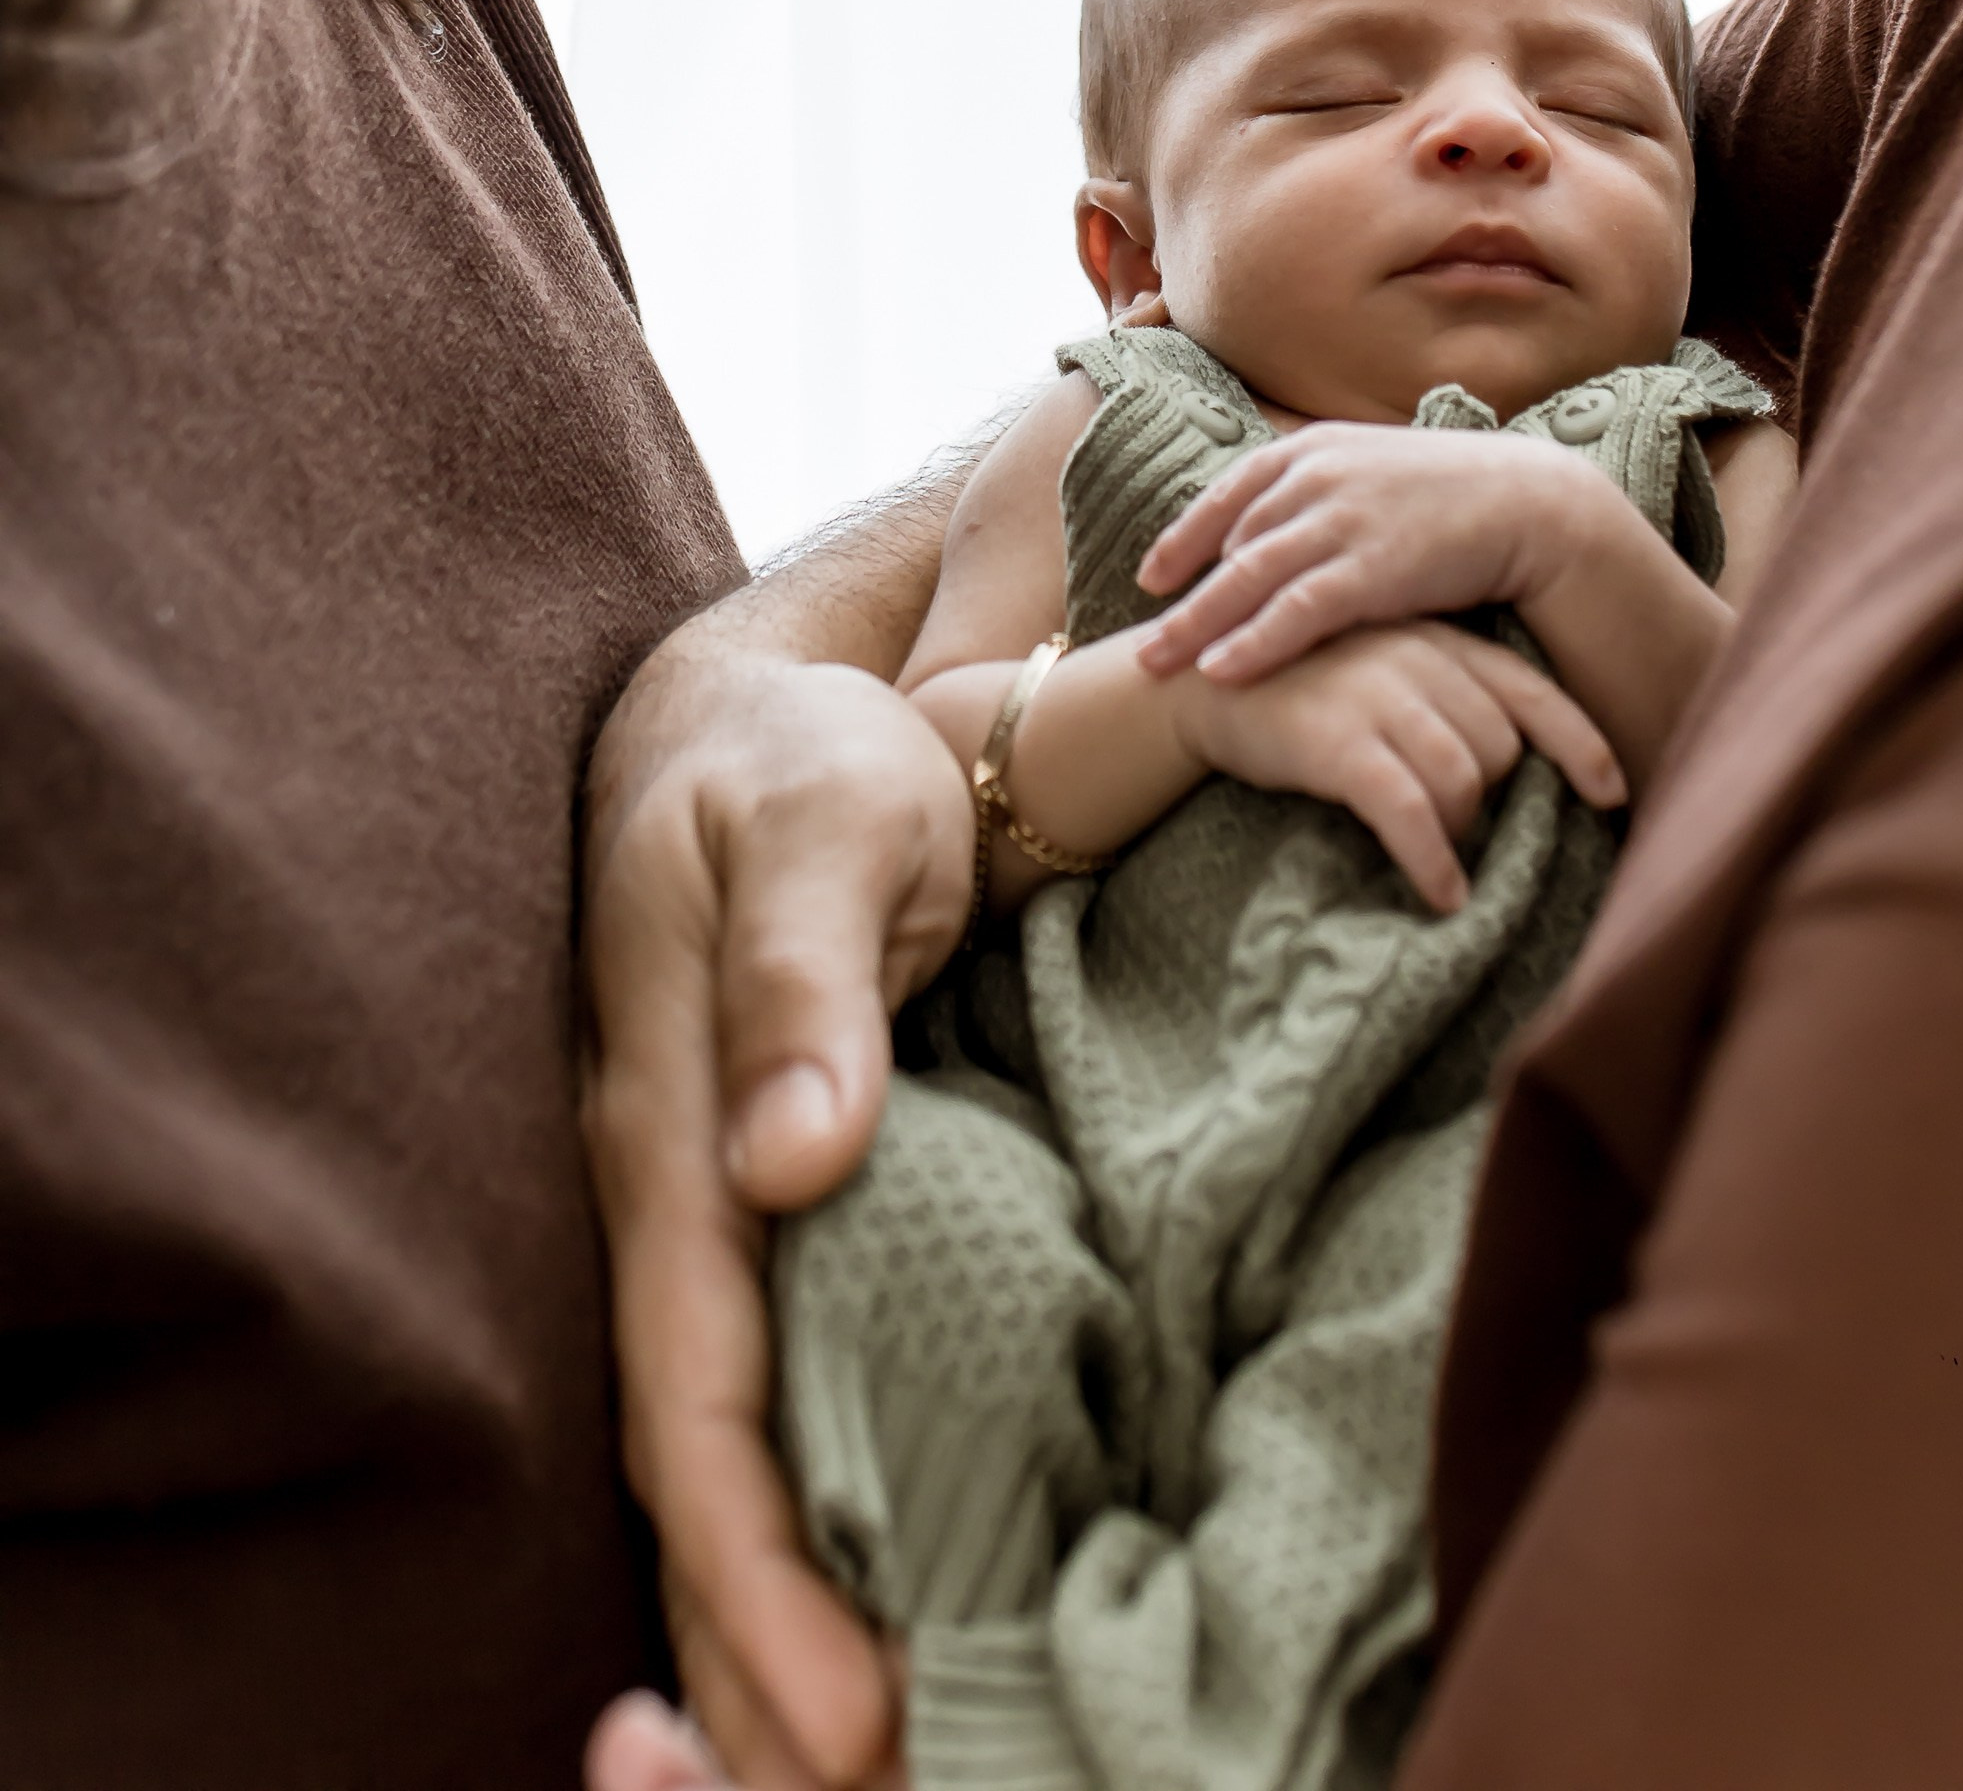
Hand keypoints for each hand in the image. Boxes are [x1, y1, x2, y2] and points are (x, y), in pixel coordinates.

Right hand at [581, 625, 972, 1788]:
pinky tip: (860, 1596)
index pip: (700, 1391)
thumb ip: (801, 986)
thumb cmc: (794, 764)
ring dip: (771, 1613)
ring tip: (862, 1761)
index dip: (759, 1560)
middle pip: (695, 1469)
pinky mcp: (760, 1208)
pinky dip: (798, 1516)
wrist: (750, 713)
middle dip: (757, 1651)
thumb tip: (796, 1159)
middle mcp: (674, 1198)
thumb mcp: (817, 830)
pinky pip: (765, 1392)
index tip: (849, 1709)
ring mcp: (709, 1211)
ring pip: (722, 1451)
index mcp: (665, 1134)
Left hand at [1138, 423, 1587, 685]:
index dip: (1185, 537)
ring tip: (1157, 665)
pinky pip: (1294, 612)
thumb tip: (1286, 522)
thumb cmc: (1459, 494)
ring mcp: (1341, 521)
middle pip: (1228, 543)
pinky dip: (1252, 642)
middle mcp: (1316, 477)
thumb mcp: (1379, 468)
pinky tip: (1220, 672)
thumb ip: (1328, 488)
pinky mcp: (1371, 569)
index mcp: (1314, 448)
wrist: (1534, 502)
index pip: (1229, 494)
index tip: (1152, 577)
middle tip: (1140, 641)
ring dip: (1197, 626)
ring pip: (1247, 579)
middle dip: (1181, 596)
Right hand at [1168, 617, 1620, 910]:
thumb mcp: (1379, 667)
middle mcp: (1418, 660)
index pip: (1535, 693)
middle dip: (1491, 799)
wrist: (1196, 680)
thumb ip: (1441, 693)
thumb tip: (1502, 764)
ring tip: (1438, 855)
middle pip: (1502, 749)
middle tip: (1455, 825)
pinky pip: (1412, 812)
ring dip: (1460, 834)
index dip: (1582, 746)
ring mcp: (1378, 696)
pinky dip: (1434, 861)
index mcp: (1437, 640)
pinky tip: (1440, 893)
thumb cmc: (1297, 684)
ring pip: (1465, 781)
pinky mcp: (1338, 741)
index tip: (1613, 794)